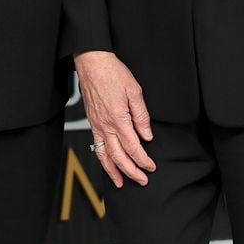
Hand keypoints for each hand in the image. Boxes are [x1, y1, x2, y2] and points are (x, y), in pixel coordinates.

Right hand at [75, 49, 155, 187]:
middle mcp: (105, 124)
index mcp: (118, 118)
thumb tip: (147, 135)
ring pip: (104, 154)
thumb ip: (142, 116)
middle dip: (131, 171)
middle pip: (118, 156)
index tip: (151, 166)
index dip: (143, 160)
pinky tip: (107, 162)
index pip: (133, 147)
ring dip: (113, 170)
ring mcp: (96, 123)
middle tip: (142, 180)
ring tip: (121, 182)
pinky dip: (101, 158)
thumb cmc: (112, 72)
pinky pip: (96, 144)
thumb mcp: (134, 91)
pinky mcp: (91, 120)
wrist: (91, 61)